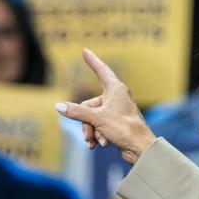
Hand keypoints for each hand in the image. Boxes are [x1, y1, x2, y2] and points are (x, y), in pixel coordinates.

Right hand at [54, 48, 155, 162]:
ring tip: (95, 142)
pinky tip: (99, 145)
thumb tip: (58, 106)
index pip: (101, 70)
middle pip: (90, 105)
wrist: (140, 148)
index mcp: (115, 89)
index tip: (85, 50)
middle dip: (86, 122)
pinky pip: (100, 126)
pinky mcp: (117, 123)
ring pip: (94, 118)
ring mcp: (117, 110)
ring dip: (92, 131)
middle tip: (88, 135)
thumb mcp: (96, 119)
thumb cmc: (124, 128)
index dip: (92, 60)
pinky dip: (98, 135)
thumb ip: (76, 112)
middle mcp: (116, 97)